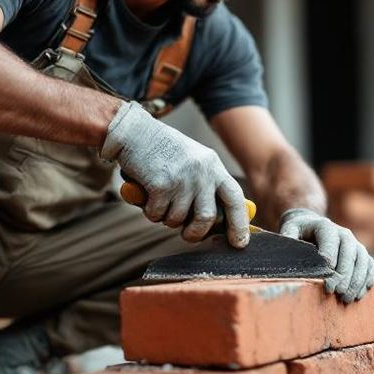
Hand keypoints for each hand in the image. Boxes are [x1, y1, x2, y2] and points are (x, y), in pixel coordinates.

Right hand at [101, 101, 248, 246]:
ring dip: (166, 218)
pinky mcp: (161, 185)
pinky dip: (150, 212)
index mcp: (213, 165)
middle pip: (207, 218)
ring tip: (160, 201)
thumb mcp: (194, 160)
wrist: (134, 131)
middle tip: (187, 234)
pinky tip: (147, 196)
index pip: (235, 199)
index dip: (239, 224)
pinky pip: (157, 215)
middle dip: (195, 233)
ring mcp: (182, 179)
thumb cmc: (163, 149)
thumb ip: (206, 184)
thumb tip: (213, 221)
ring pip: (177, 219)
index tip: (239, 242)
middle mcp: (202, 172)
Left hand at [279, 209, 373, 302]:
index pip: (331, 242)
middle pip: (349, 253)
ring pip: (362, 260)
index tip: (327, 282)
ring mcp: (355, 243)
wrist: (312, 225)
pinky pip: (369, 265)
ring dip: (357, 280)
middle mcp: (344, 233)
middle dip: (345, 275)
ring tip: (348, 298)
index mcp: (325, 226)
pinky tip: (361, 293)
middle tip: (338, 293)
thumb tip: (287, 248)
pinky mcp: (361, 253)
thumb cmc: (299, 231)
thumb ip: (288, 236)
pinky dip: (368, 278)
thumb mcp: (290, 229)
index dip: (330, 262)